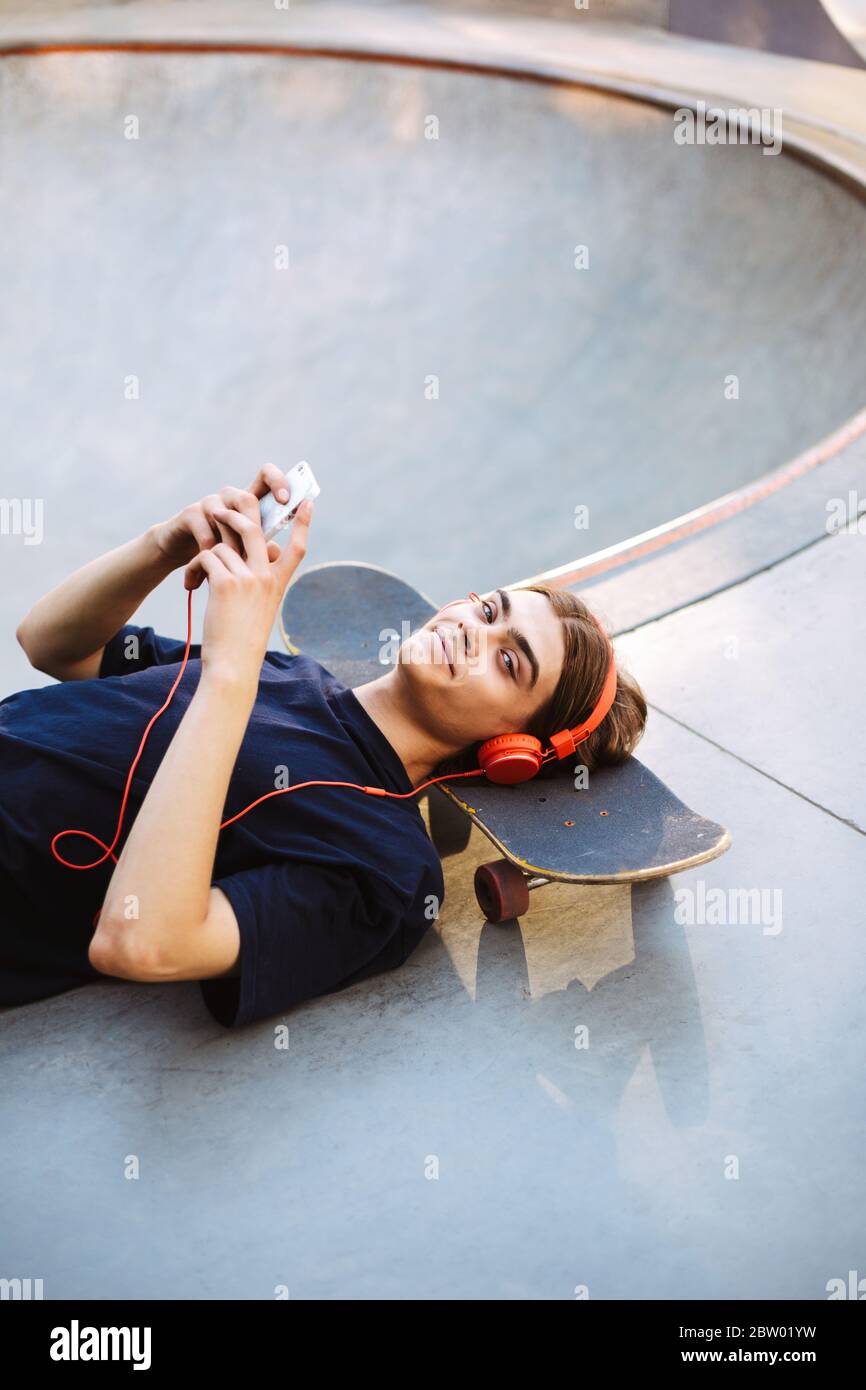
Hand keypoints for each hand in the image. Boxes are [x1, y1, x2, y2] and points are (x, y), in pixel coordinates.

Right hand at [150, 464, 295, 571]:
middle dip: (254, 527)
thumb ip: (264, 549)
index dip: (278, 482)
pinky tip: (212, 571)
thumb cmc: (224, 556)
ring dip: (233, 548)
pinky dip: (212, 555)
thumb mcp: (247, 553)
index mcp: (249, 503)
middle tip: (255, 554)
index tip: (286, 501)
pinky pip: (207, 533)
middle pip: (247, 498)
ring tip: (234, 572)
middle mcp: (229, 497)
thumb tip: (277, 551)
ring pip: (228, 519)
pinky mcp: (190, 514)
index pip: (266, 477)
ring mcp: (210, 503)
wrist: (187, 563)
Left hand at [186, 497, 314, 683]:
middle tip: (217, 508)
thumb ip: (256, 583)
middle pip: (254, 528)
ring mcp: (248, 579)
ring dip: (203, 554)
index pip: (297, 547)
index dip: (303, 523)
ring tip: (196, 575)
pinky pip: (206, 557)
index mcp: (277, 583)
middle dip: (234, 512)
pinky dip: (193, 569)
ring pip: (221, 543)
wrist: (233, 665)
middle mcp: (266, 577)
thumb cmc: (242, 641)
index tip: (309, 501)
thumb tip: (241, 558)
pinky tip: (191, 586)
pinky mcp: (226, 584)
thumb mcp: (259, 610)